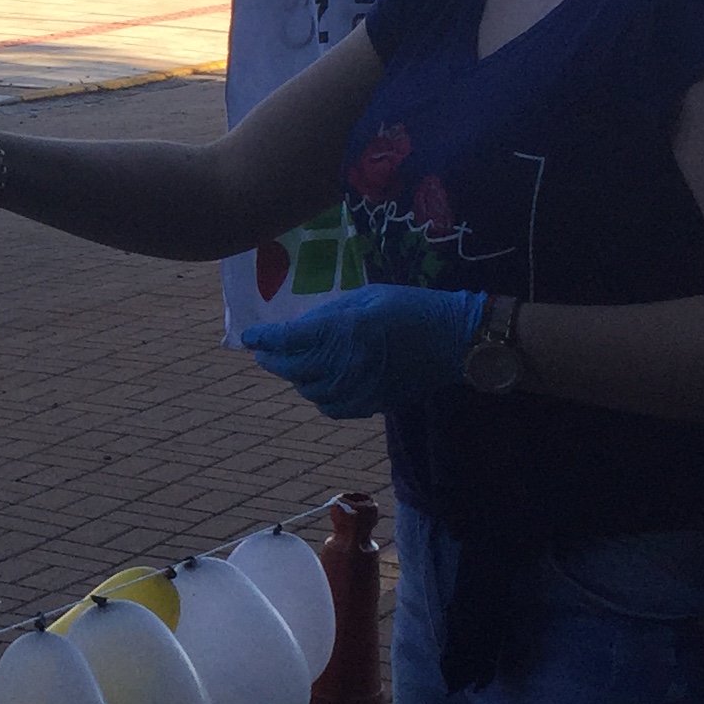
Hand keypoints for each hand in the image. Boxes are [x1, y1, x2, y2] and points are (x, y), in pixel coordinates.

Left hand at [238, 285, 485, 418]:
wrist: (454, 340)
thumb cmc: (412, 307)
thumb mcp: (368, 296)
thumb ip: (332, 312)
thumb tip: (302, 326)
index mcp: (345, 328)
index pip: (289, 338)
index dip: (263, 339)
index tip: (249, 337)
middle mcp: (347, 360)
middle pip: (293, 369)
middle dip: (272, 361)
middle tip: (263, 354)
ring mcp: (360, 385)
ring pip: (310, 391)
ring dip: (296, 379)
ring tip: (292, 368)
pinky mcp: (373, 402)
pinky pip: (333, 408)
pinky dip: (320, 398)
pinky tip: (319, 385)